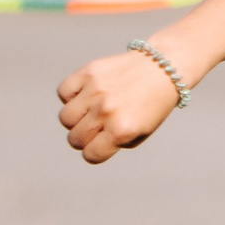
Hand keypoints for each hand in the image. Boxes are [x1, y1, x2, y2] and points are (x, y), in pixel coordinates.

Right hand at [56, 47, 185, 163]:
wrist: (162, 68)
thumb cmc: (151, 105)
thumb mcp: (142, 132)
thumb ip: (115, 143)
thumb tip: (87, 145)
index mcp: (122, 130)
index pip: (91, 155)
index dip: (94, 153)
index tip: (100, 145)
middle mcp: (107, 111)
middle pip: (75, 139)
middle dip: (84, 138)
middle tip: (97, 128)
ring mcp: (96, 91)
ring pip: (65, 118)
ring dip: (75, 119)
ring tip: (90, 111)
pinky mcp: (88, 72)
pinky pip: (63, 92)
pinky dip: (71, 96)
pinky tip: (86, 94)